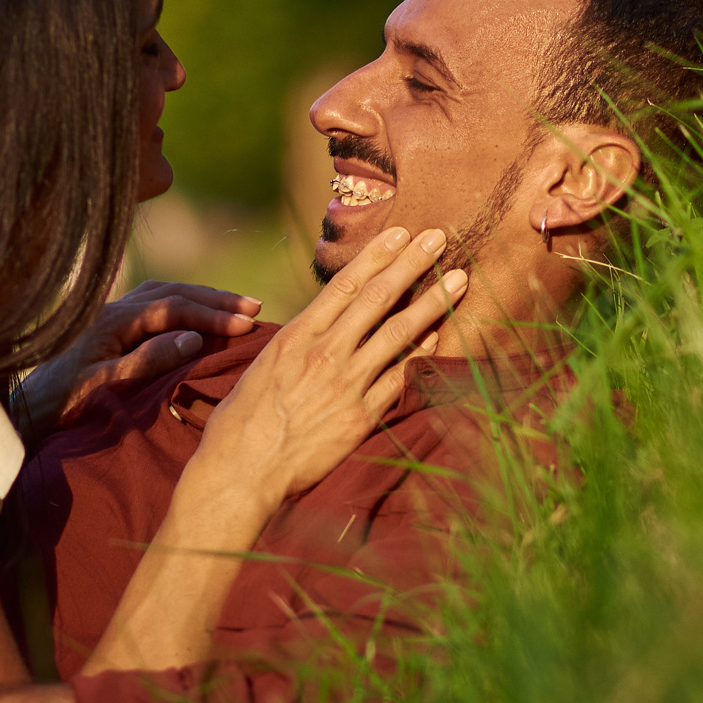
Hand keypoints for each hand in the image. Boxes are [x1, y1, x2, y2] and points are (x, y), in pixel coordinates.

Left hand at [10, 280, 261, 439]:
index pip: (172, 308)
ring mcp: (110, 317)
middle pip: (172, 292)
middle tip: (255, 308)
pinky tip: (199, 315)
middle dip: (215, 299)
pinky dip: (183, 305)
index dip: (211, 315)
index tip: (245, 325)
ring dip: (201, 298)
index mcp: (111, 321)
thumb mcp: (104, 387)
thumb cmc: (61, 406)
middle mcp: (111, 310)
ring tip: (236, 308)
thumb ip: (146, 361)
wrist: (24, 413)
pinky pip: (154, 305)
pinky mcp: (110, 328)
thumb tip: (192, 338)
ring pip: (164, 294)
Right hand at [189, 226, 465, 507]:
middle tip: (439, 238)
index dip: (376, 256)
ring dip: (432, 302)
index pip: (345, 285)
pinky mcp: (361, 416)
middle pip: (378, 299)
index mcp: (297, 336)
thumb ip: (297, 341)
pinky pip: (399, 378)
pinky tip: (437, 336)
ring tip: (458, 279)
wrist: (243, 469)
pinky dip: (419, 354)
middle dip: (412, 264)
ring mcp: (347, 384)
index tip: (401, 234)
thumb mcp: (263, 365)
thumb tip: (320, 323)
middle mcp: (325, 353)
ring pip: (398, 333)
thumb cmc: (243, 419)